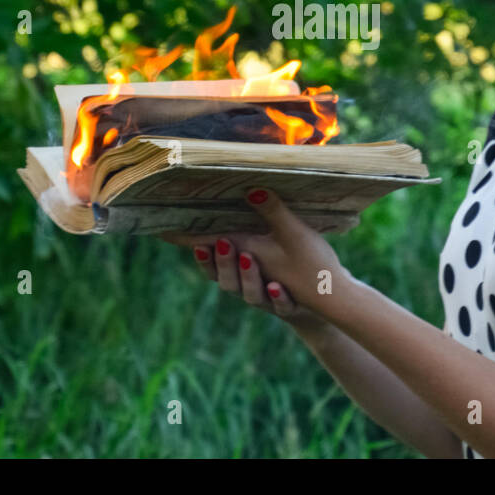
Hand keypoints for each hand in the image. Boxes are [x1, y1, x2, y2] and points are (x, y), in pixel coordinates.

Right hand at [156, 186, 349, 323]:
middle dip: (222, 263)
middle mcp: (250, 282)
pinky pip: (283, 307)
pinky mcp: (289, 307)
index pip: (212, 252)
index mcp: (243, 260)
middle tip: (223, 243)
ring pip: (251, 295)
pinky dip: (280, 299)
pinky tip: (279, 287)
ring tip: (249, 258)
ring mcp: (269, 297)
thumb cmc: (299, 260)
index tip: (169, 233)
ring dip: (248, 278)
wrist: (326, 298)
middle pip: (225, 279)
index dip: (190, 244)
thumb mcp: (285, 232)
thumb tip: (250, 186)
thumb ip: (266, 212)